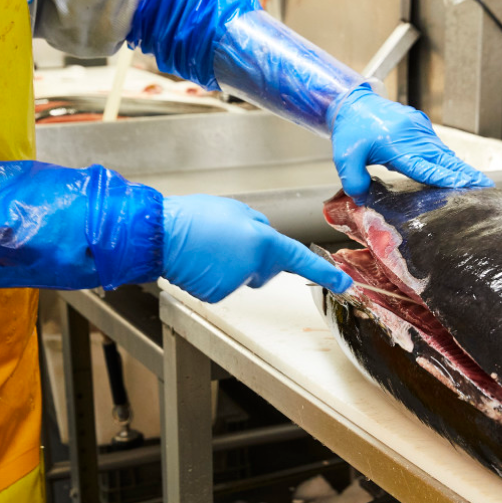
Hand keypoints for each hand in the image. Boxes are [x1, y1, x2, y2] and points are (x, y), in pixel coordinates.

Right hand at [162, 195, 352, 302]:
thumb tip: (263, 235)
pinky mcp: (216, 294)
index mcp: (262, 241)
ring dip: (230, 262)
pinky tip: (199, 259)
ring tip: (206, 245)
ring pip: (242, 275)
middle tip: (227, 237)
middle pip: (267, 266)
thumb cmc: (191, 218)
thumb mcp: (234, 209)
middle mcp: (252, 266)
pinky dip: (214, 274)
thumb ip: (257, 225)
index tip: (344, 283)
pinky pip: (223, 284)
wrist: (157, 235)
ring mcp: (234, 283)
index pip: (300, 259)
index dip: (324, 272)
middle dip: (255, 255)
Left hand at [330, 86, 493, 197]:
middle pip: (444, 159)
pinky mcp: (421, 127)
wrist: (353, 102)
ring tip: (479, 183)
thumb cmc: (351, 129)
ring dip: (461, 168)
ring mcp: (419, 129)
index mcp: (395, 144)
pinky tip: (459, 172)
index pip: (424, 165)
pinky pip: (438, 147)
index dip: (445, 176)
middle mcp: (412, 135)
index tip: (464, 184)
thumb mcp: (344, 159)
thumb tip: (363, 199)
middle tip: (486, 186)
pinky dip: (450, 160)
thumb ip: (355, 182)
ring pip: (444, 153)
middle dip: (465, 173)